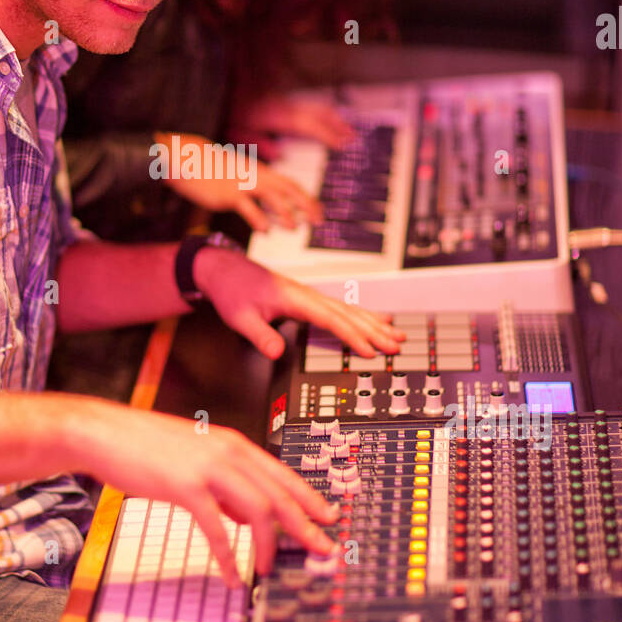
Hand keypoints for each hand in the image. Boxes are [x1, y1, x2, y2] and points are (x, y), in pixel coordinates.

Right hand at [80, 399, 339, 585]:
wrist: (105, 433)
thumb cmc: (143, 445)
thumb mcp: (194, 458)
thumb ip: (222, 482)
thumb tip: (242, 513)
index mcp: (232, 444)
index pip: (283, 474)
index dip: (310, 498)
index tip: (329, 517)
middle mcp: (227, 452)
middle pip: (280, 494)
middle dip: (305, 525)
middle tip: (322, 549)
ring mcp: (208, 468)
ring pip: (258, 510)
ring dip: (269, 544)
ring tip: (271, 568)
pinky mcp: (186, 487)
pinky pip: (218, 529)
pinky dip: (229, 556)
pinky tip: (232, 574)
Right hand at [156, 132, 322, 230]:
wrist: (191, 160)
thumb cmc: (215, 172)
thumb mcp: (239, 178)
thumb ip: (255, 191)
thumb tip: (270, 210)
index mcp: (261, 173)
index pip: (291, 184)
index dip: (307, 198)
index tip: (319, 212)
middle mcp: (256, 177)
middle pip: (288, 189)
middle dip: (305, 205)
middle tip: (318, 221)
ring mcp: (243, 185)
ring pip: (271, 197)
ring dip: (284, 213)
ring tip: (293, 228)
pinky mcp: (229, 194)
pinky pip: (247, 207)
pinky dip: (258, 219)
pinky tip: (264, 231)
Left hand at [194, 247, 405, 360]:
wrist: (223, 270)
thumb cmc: (232, 290)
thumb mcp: (240, 316)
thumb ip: (260, 334)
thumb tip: (276, 352)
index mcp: (296, 298)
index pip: (331, 319)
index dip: (352, 336)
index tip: (370, 350)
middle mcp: (308, 295)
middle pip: (348, 313)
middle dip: (374, 330)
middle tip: (397, 344)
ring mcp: (309, 296)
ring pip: (349, 309)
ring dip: (374, 322)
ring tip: (397, 333)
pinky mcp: (307, 298)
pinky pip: (341, 308)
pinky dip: (361, 315)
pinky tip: (374, 319)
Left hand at [229, 93, 352, 158]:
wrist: (225, 87)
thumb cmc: (230, 112)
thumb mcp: (240, 132)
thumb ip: (259, 143)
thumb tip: (279, 153)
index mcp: (279, 116)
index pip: (310, 126)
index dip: (329, 135)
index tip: (345, 144)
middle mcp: (287, 106)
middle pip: (320, 113)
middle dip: (339, 125)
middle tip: (355, 137)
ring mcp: (288, 101)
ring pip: (317, 107)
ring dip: (334, 118)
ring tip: (347, 129)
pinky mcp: (285, 100)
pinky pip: (310, 105)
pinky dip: (323, 113)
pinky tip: (327, 120)